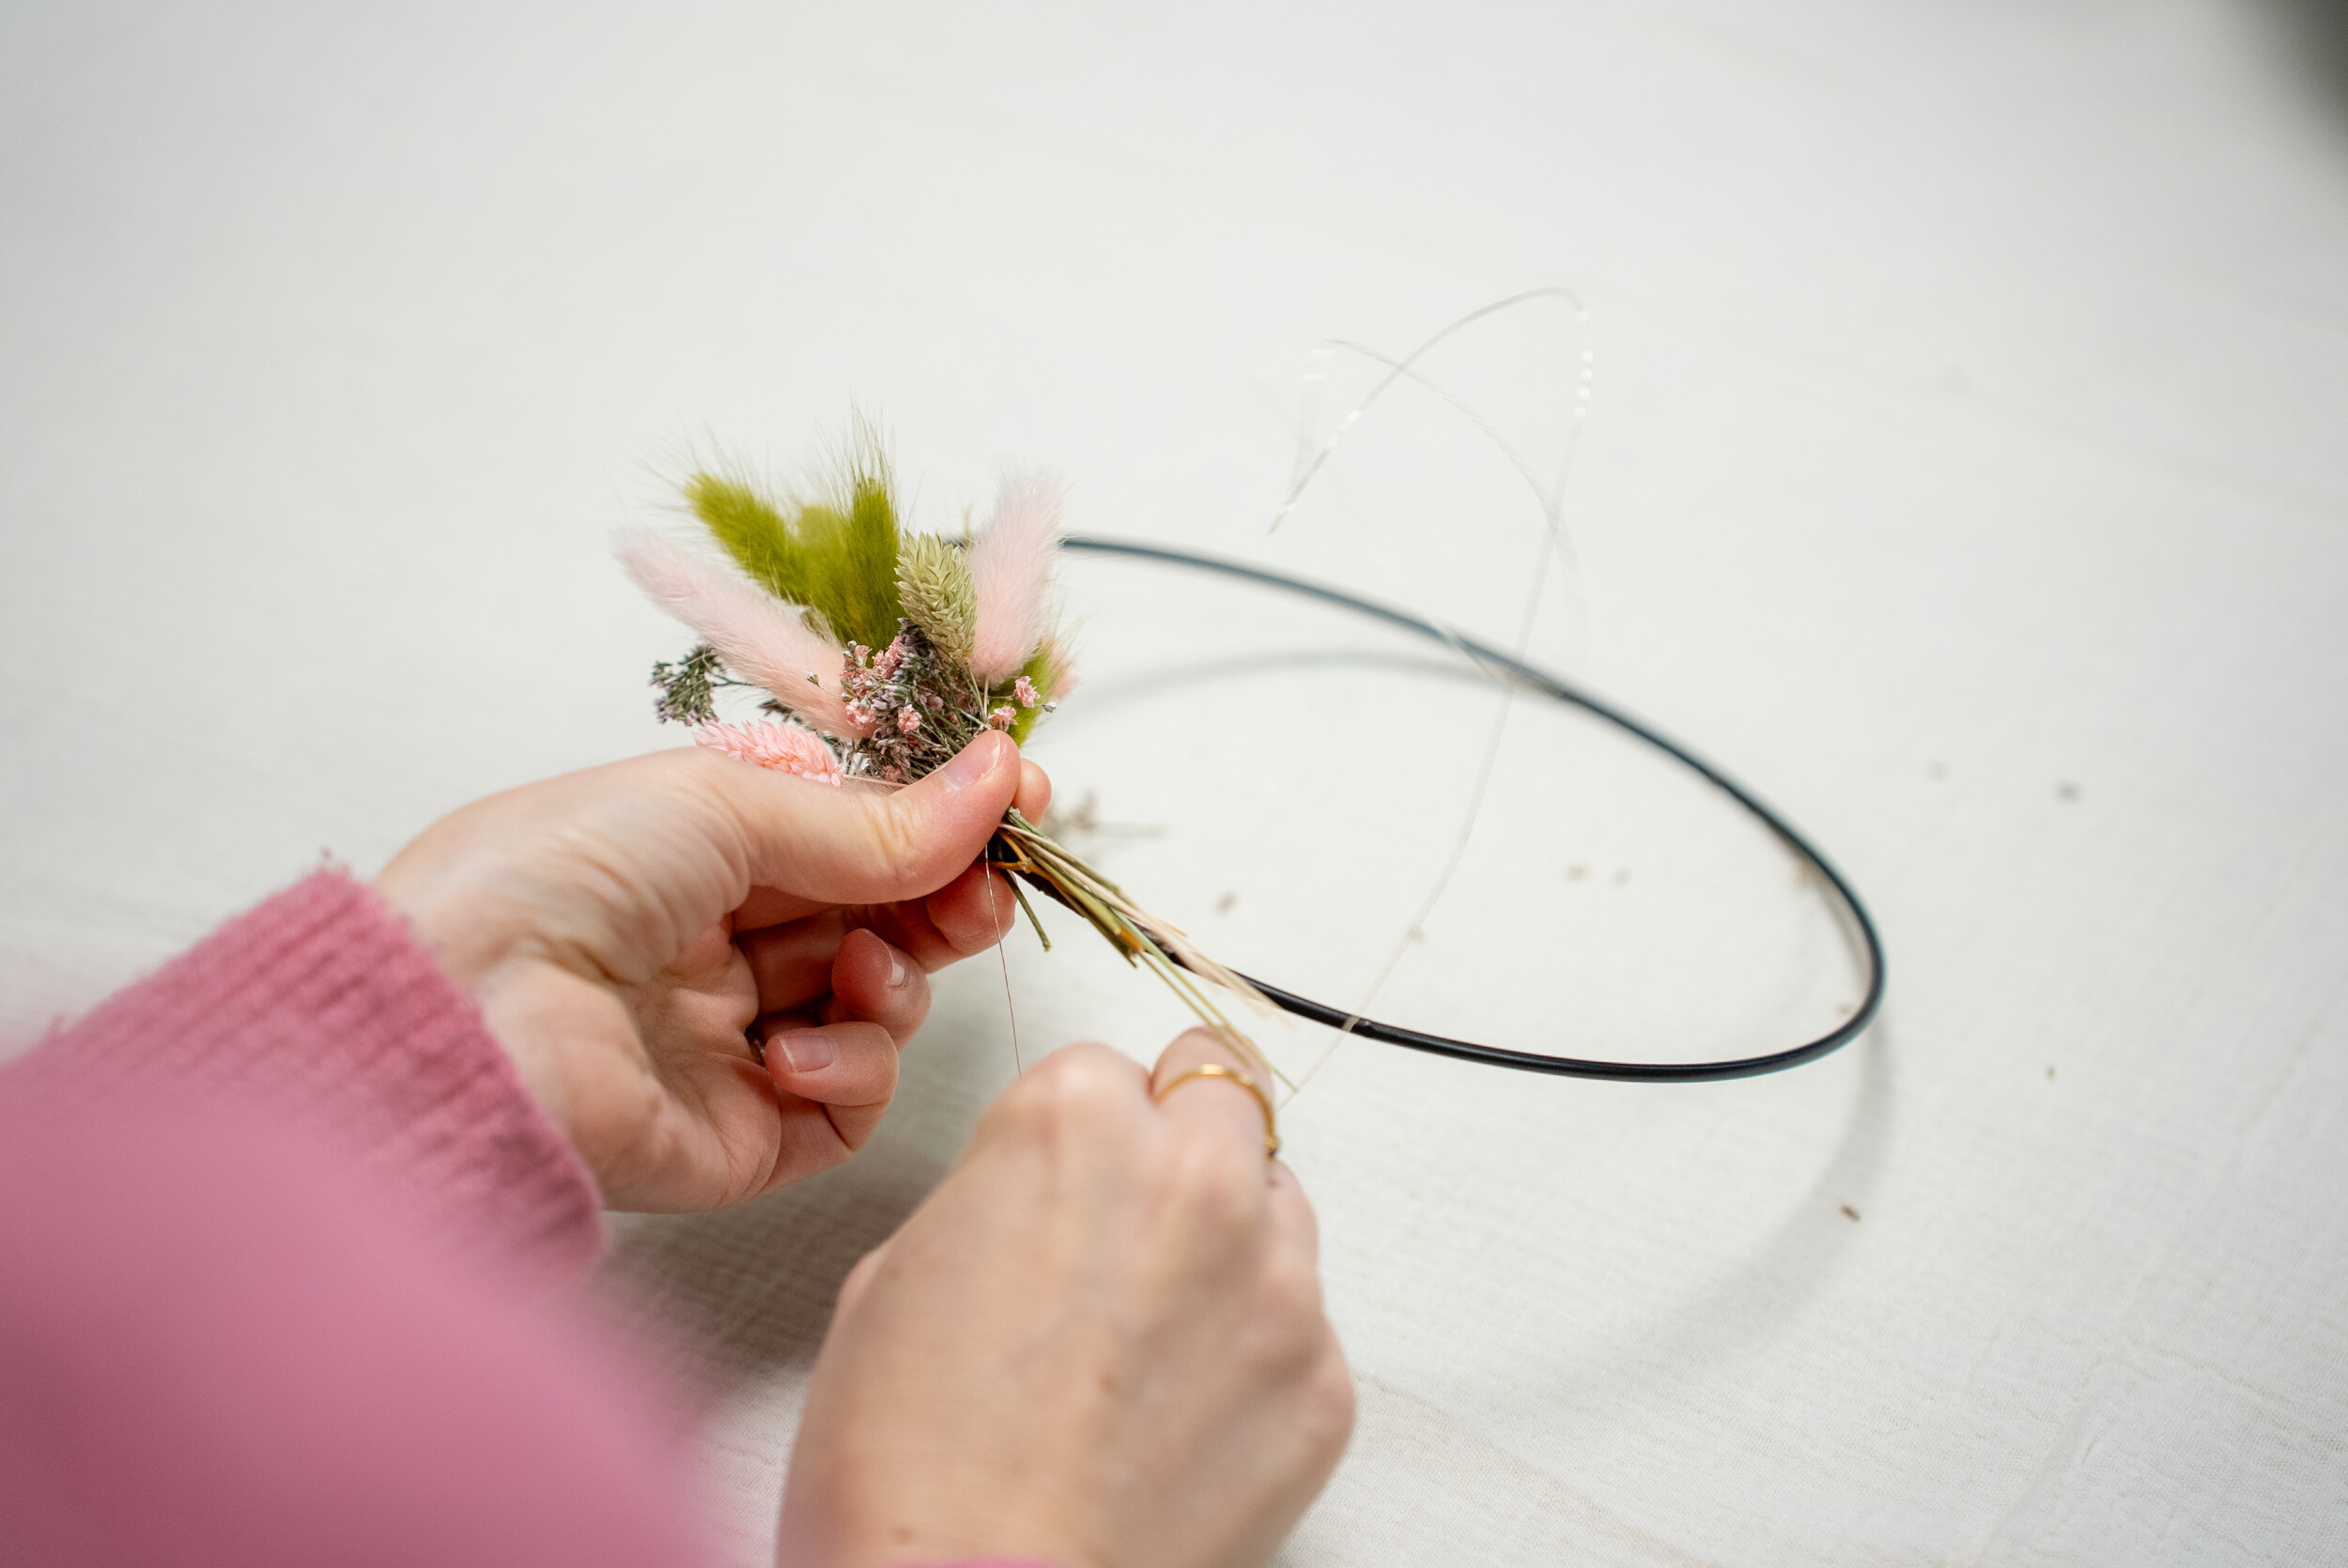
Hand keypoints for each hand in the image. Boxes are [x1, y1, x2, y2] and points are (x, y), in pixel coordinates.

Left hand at [375, 731, 1047, 1211]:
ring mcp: (737, 1041)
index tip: (1017, 799)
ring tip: (860, 976)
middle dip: (947, 900)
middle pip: (885, 918)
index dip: (942, 818)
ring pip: (882, 1008)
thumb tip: (997, 777)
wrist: (460, 1020)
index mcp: (707, 847)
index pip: (859, 831)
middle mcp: (725, 940)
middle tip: (983, 894)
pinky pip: (848, 1104)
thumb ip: (874, 817)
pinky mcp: (743, 1136)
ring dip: (895, 983)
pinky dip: (848, 1070)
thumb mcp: (726, 808)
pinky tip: (792, 1051)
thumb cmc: (556, 875)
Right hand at [779, 1029, 1355, 1567]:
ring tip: (1149, 1338)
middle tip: (1132, 1223)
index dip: (1080, 1131)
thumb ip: (1002, 1195)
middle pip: (1223, 1098)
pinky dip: (1254, 1355)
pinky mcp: (1323, 1383)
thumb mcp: (898, 1272)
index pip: (1108, 1068)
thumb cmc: (908, 1468)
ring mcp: (1276, 1282)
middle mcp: (1194, 1179)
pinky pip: (1304, 1327)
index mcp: (1076, 1122)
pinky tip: (1175, 1415)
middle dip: (1181, 1143)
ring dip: (1229, 1242)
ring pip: (1278, 1205)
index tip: (1067, 1181)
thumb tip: (1040, 1202)